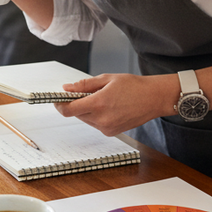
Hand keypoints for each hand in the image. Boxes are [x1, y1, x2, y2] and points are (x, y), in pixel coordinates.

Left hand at [55, 74, 178, 135]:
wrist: (154, 98)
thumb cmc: (134, 86)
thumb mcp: (107, 79)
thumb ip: (84, 85)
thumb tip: (67, 88)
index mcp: (98, 103)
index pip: (69, 110)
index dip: (60, 105)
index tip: (58, 100)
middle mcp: (101, 119)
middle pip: (76, 114)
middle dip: (77, 104)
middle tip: (87, 93)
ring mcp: (106, 128)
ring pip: (86, 119)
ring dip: (87, 110)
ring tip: (103, 99)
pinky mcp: (112, 132)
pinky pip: (96, 124)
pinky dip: (97, 116)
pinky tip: (109, 107)